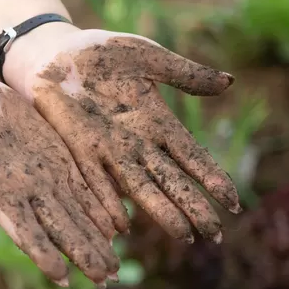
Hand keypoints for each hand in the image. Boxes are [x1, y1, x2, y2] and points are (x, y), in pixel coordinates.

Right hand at [0, 73, 120, 284]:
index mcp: (0, 186)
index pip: (23, 228)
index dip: (42, 253)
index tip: (62, 276)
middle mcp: (25, 190)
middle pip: (58, 229)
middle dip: (81, 255)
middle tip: (106, 281)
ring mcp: (43, 176)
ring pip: (75, 215)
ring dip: (94, 242)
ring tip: (115, 269)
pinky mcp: (57, 158)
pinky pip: (83, 187)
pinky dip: (100, 209)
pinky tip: (118, 229)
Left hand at [8, 26, 239, 243]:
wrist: (53, 53)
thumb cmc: (100, 54)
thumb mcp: (147, 58)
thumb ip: (185, 74)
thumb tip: (229, 83)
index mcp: (156, 122)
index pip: (192, 156)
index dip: (213, 179)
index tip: (235, 204)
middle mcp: (135, 142)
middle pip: (171, 180)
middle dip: (194, 206)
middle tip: (216, 236)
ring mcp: (107, 148)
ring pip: (139, 186)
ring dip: (160, 211)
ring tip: (182, 234)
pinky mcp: (78, 147)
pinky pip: (93, 179)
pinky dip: (106, 200)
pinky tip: (121, 224)